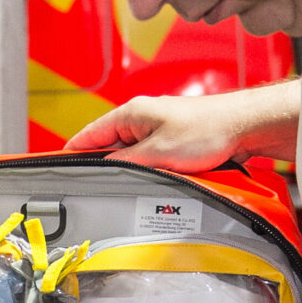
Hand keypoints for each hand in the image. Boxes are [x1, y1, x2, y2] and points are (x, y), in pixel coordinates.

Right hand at [63, 81, 301, 170]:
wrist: (244, 126)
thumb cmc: (207, 131)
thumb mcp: (158, 153)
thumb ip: (126, 163)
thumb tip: (104, 170)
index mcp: (130, 113)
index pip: (89, 135)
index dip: (72, 154)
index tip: (57, 170)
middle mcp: (140, 118)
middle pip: (108, 147)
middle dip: (104, 168)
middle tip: (97, 189)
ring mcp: (156, 129)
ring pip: (130, 155)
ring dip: (131, 170)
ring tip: (133, 185)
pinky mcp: (172, 139)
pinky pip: (149, 157)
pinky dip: (148, 169)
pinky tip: (154, 181)